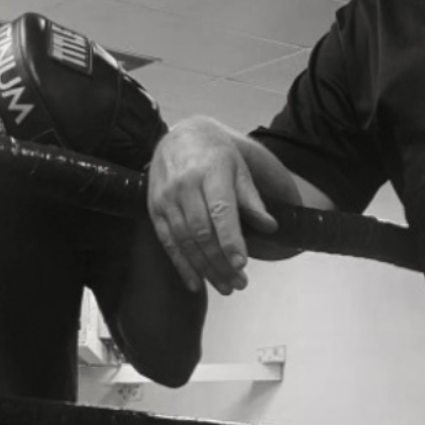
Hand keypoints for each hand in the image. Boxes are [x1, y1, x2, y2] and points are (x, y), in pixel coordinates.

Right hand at [147, 118, 277, 294]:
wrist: (181, 137)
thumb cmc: (216, 156)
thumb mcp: (239, 169)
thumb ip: (252, 199)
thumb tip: (270, 226)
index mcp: (210, 170)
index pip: (220, 209)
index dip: (230, 238)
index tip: (241, 263)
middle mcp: (184, 184)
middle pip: (202, 231)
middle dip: (220, 261)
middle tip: (239, 284)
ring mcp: (166, 197)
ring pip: (185, 241)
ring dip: (205, 268)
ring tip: (225, 287)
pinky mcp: (154, 208)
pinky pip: (167, 242)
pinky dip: (181, 265)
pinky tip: (197, 283)